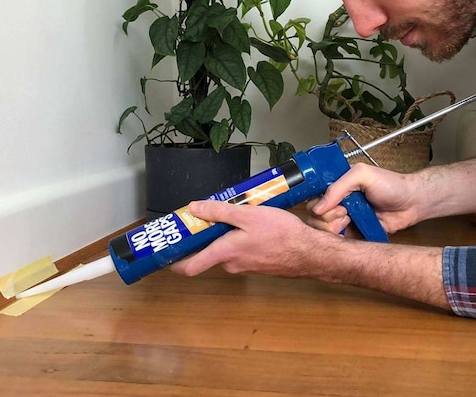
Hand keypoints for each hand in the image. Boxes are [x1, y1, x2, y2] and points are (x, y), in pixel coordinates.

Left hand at [170, 200, 324, 276]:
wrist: (310, 253)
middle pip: (207, 253)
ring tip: (230, 214)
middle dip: (202, 237)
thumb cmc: (282, 235)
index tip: (165, 252)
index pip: (190, 267)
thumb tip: (195, 208)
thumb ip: (219, 212)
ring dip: (223, 236)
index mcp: (225, 253)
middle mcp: (232, 264)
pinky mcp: (258, 264)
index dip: (173, 262)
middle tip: (199, 218)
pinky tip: (249, 225)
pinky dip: (238, 239)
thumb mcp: (248, 216)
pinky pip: (240, 251)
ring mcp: (246, 266)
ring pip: (226, 251)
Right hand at [306, 163, 420, 235]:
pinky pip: (338, 242)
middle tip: (345, 212)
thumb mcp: (362, 175)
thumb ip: (337, 187)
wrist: (411, 203)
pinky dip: (339, 240)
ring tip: (349, 220)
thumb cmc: (390, 184)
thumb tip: (317, 207)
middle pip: (314, 216)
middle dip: (327, 216)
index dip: (317, 204)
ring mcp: (344, 219)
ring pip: (323, 231)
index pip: (313, 197)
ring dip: (333, 228)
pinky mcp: (353, 234)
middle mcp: (338, 203)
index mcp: (336, 186)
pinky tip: (349, 233)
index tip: (331, 205)